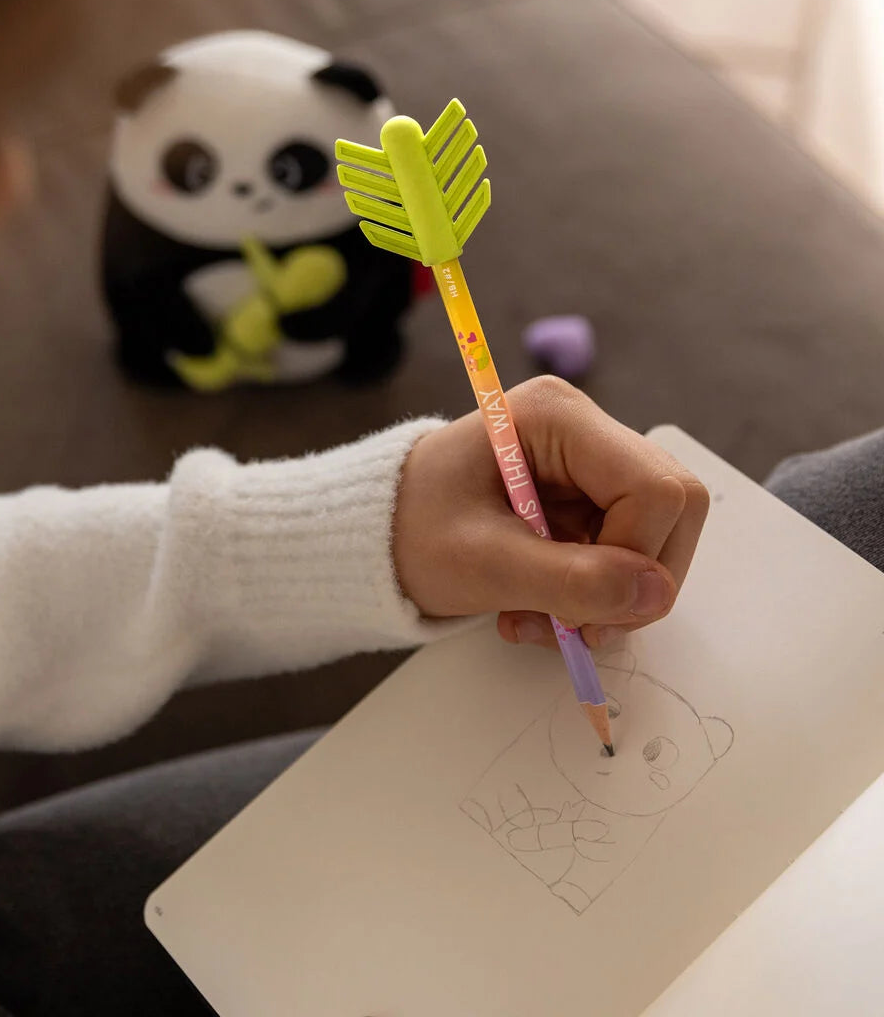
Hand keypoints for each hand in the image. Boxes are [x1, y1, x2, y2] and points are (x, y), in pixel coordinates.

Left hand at [392, 377, 708, 649]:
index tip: (580, 610)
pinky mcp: (589, 502)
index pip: (655, 489)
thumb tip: (656, 593)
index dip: (636, 558)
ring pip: (655, 541)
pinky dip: (592, 598)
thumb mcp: (481, 564)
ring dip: (608, 599)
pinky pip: (627, 556)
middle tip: (571, 628)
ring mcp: (591, 467)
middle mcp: (585, 430)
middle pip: (672, 511)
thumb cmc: (409, 532)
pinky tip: (538, 609)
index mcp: (557, 417)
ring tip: (538, 621)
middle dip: (630, 584)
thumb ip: (569, 579)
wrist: (373, 537)